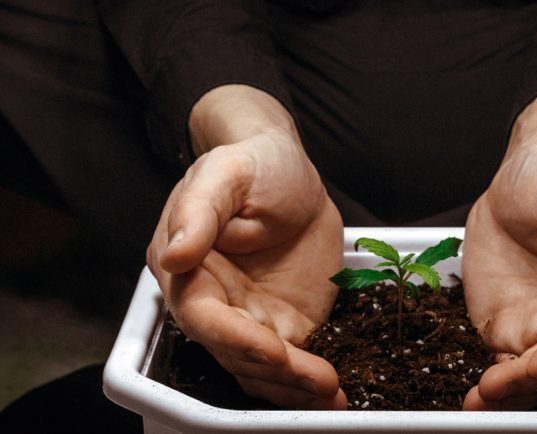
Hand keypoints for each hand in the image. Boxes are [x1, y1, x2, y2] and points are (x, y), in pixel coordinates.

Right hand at [147, 86, 346, 408]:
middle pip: (237, 355)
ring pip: (263, 371)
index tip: (276, 351)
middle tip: (321, 382)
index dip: (238, 340)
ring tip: (333, 398)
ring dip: (295, 390)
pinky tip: (334, 395)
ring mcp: (251, 318)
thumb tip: (175, 255)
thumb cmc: (252, 165)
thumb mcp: (225, 173)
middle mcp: (216, 304)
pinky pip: (292, 363)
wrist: (288, 171)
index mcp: (189, 272)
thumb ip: (198, 212)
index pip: (205, 320)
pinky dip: (309, 383)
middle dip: (278, 374)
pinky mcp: (284, 323)